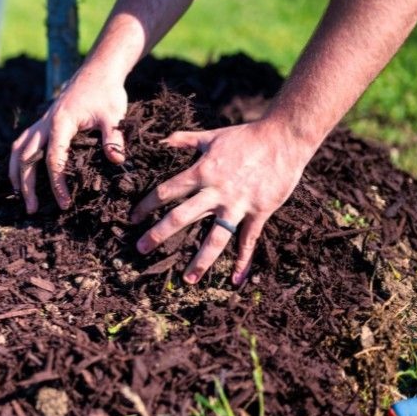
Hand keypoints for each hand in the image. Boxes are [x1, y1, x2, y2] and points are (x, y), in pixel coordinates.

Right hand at [9, 66, 128, 213]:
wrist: (98, 71)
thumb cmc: (106, 93)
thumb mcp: (114, 115)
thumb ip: (114, 137)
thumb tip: (116, 161)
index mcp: (61, 123)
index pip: (53, 159)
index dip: (57, 183)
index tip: (64, 203)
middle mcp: (45, 123)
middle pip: (27, 158)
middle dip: (27, 185)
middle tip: (32, 209)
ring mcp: (41, 122)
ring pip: (18, 150)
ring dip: (16, 173)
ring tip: (19, 196)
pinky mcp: (42, 122)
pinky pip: (22, 142)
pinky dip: (18, 160)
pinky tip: (21, 174)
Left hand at [130, 120, 315, 285]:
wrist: (284, 138)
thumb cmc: (246, 136)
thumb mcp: (211, 136)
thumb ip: (184, 140)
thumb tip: (162, 140)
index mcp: (201, 172)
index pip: (166, 192)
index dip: (146, 205)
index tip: (133, 218)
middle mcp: (216, 192)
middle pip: (181, 217)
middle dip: (159, 234)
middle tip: (141, 249)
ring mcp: (238, 205)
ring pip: (215, 238)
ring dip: (200, 260)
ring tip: (188, 279)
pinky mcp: (259, 212)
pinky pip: (248, 240)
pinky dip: (243, 261)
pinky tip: (235, 279)